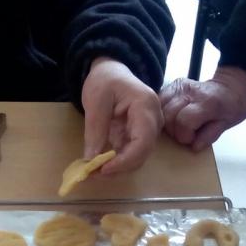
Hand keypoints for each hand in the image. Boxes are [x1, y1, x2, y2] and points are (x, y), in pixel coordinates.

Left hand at [81, 57, 162, 175]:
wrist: (112, 71)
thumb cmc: (105, 80)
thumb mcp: (95, 101)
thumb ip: (95, 130)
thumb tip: (91, 160)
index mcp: (146, 106)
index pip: (143, 141)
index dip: (125, 160)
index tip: (103, 170)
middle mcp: (154, 120)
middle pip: (142, 153)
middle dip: (119, 167)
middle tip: (92, 174)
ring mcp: (150, 129)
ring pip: (138, 157)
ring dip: (117, 167)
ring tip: (93, 170)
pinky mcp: (140, 136)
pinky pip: (131, 154)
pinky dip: (116, 162)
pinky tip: (100, 164)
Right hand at [159, 66, 245, 150]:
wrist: (231, 87)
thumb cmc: (231, 107)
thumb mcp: (227, 124)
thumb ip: (210, 136)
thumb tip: (194, 146)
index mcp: (207, 102)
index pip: (184, 121)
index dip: (185, 136)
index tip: (192, 139)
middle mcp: (190, 91)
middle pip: (168, 116)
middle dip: (174, 131)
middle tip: (185, 134)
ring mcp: (179, 85)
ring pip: (160, 109)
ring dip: (166, 123)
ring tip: (178, 126)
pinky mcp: (173, 84)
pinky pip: (159, 101)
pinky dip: (162, 112)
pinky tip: (172, 118)